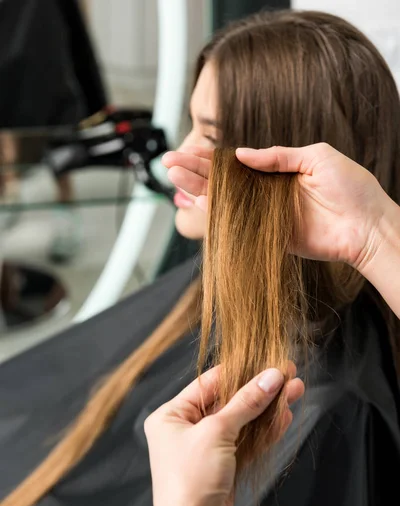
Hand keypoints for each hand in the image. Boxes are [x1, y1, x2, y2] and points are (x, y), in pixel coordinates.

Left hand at [145, 363, 302, 505]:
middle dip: (259, 390)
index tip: (269, 362)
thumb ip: (246, 402)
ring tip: (294, 391)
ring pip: (241, 421)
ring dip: (267, 408)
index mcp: (170, 415)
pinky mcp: (222, 467)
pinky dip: (264, 430)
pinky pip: (245, 441)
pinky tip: (284, 416)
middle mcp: (184, 429)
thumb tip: (272, 377)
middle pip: (227, 400)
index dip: (241, 371)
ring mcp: (204, 449)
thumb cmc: (190, 482)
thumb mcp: (217, 432)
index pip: (209, 383)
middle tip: (288, 375)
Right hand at [163, 143, 393, 269]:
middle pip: (222, 181)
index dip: (209, 157)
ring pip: (225, 203)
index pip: (235, 162)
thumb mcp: (317, 157)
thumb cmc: (351, 187)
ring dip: (198, 191)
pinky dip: (217, 217)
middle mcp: (266, 192)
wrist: (367, 225)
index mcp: (276, 170)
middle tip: (168, 163)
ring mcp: (265, 215)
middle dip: (194, 172)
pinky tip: (198, 203)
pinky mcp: (268, 236)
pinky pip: (238, 226)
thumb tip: (241, 153)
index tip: (185, 152)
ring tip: (174, 179)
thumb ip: (278, 155)